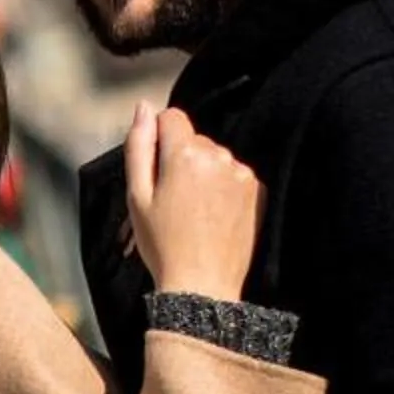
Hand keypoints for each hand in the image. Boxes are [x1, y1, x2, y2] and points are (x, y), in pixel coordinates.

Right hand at [125, 100, 262, 299]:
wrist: (202, 286)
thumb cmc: (162, 244)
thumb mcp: (137, 196)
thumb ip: (138, 146)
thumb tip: (143, 107)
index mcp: (184, 153)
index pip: (171, 116)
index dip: (157, 139)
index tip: (155, 171)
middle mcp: (218, 155)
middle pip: (194, 138)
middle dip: (180, 158)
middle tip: (171, 200)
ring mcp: (241, 173)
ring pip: (215, 156)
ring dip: (203, 173)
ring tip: (193, 211)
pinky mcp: (256, 190)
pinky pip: (233, 174)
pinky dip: (222, 188)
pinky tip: (212, 215)